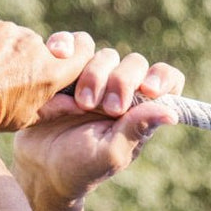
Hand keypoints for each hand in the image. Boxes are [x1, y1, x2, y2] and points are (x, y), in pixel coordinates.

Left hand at [0, 11, 96, 132]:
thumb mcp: (28, 118)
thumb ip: (57, 108)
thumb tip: (80, 104)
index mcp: (49, 70)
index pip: (79, 52)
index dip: (73, 55)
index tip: (62, 61)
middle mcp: (32, 44)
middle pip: (34, 46)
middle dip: (23, 57)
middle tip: (1, 78)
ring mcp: (4, 28)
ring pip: (6, 34)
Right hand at [13, 35, 183, 204]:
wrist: (38, 165)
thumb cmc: (81, 167)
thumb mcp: (111, 153)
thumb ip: (138, 129)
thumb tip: (172, 114)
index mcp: (140, 110)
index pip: (167, 80)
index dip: (162, 78)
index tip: (148, 90)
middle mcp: (121, 90)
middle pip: (134, 63)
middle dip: (121, 82)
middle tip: (106, 109)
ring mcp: (93, 76)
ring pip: (103, 53)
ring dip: (93, 75)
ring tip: (79, 105)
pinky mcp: (65, 67)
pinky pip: (71, 43)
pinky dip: (65, 44)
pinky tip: (58, 56)